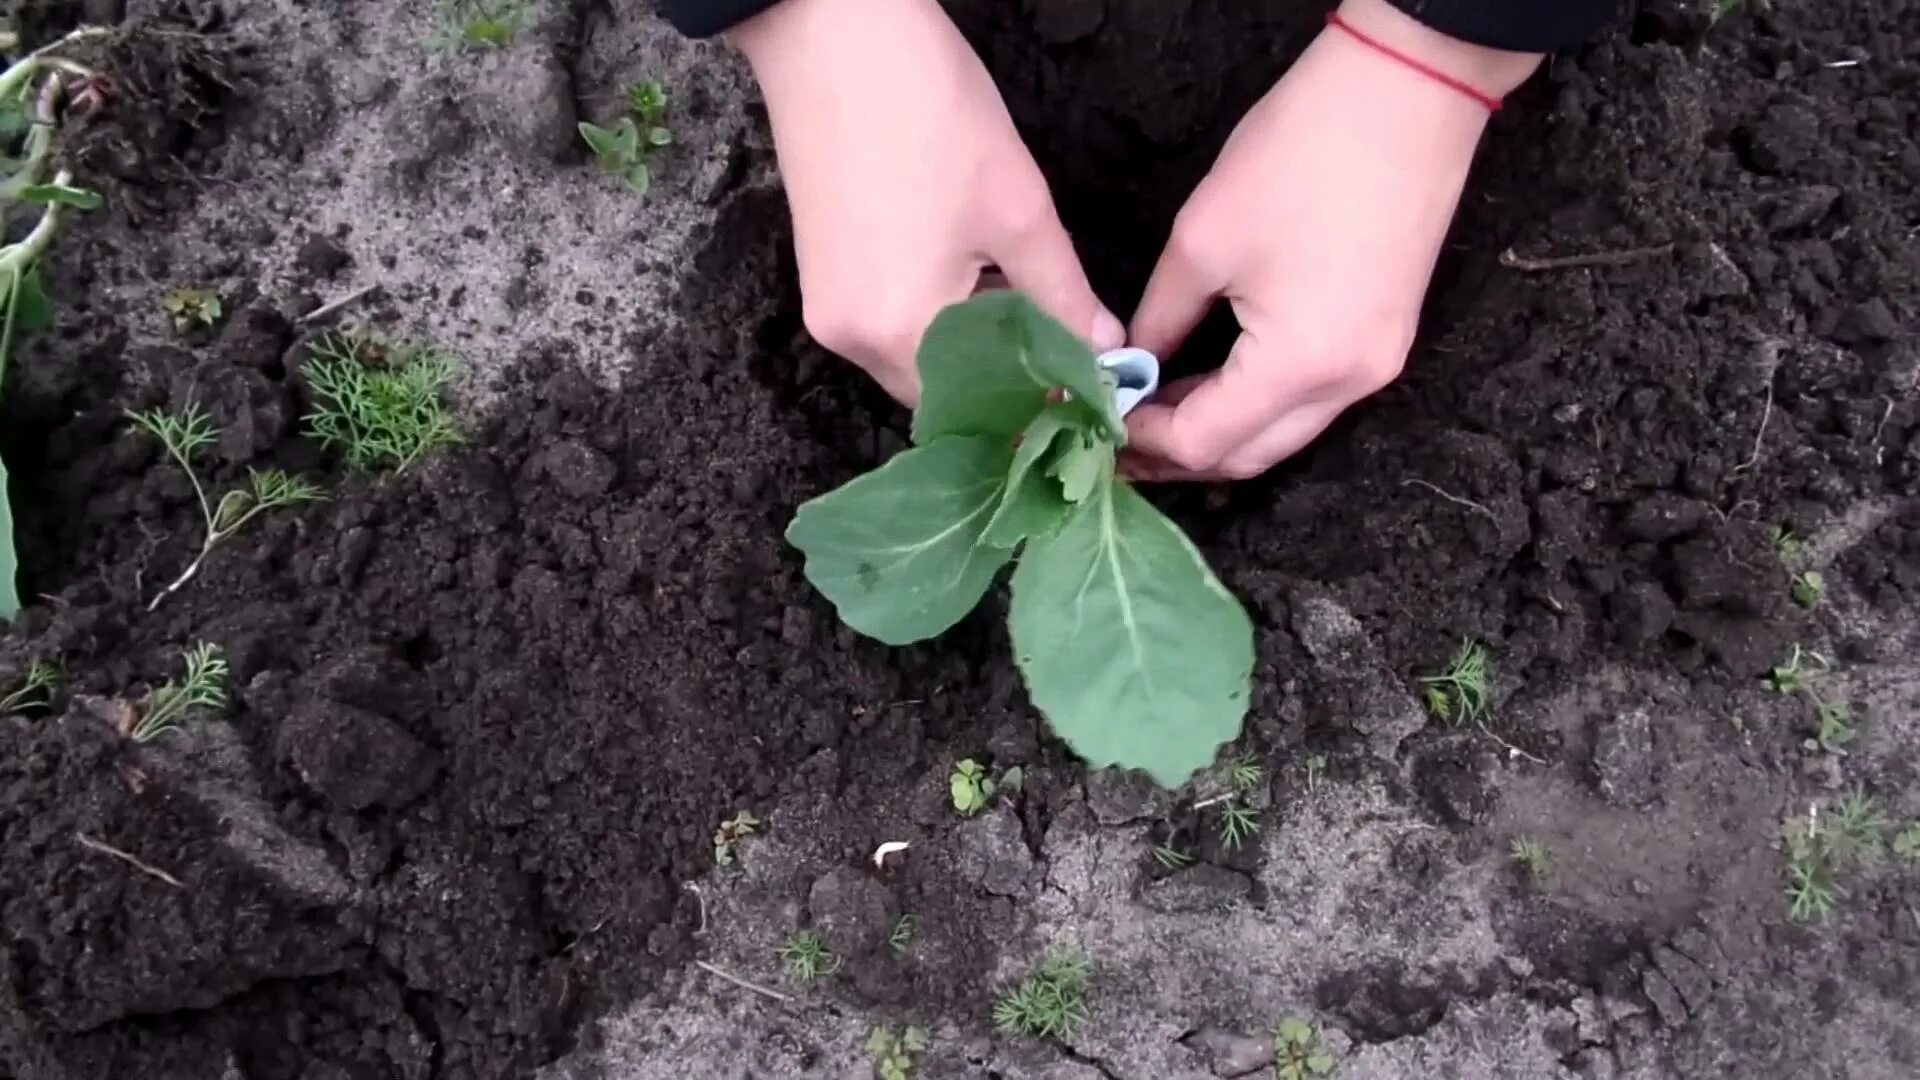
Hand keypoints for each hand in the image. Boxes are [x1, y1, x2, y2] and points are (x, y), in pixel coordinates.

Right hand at [731, 0, 1122, 405]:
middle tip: (1064, 354)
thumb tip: (1104, 348)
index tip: (1083, 392)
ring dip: (969, 347)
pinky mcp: (818, 278)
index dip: (1036, 404)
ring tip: (1025, 311)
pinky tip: (973, 281)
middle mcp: (852, 340)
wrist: (834, 37)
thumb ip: (1065, 294)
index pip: (983, 407)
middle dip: (1002, 379)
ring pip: (913, 360)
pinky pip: (886, 324)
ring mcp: (827, 310)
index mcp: (901, 333)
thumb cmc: (929, 115)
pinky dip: (932, 317)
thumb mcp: (1018, 211)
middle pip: (942, 392)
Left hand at [1121, 0, 1541, 480]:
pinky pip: (1312, 400)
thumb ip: (1160, 318)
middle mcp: (1347, 385)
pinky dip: (1258, 402)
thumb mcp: (1203, 241)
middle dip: (1180, 454)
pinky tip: (1212, 381)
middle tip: (1119, 434)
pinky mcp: (1385, 340)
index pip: (1205, 442)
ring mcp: (1376, 367)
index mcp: (1299, 364)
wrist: (1408, 94)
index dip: (1145, 440)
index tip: (1098, 419)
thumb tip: (1131, 363)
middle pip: (1249, 456)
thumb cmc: (1302, 155)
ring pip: (1283, 434)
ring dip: (1220, 430)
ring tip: (1156, 411)